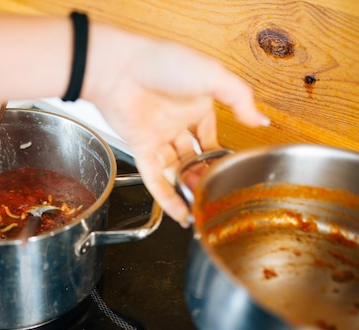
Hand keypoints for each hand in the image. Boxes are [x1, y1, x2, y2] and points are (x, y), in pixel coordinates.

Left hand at [84, 26, 268, 226]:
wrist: (120, 67)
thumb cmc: (163, 62)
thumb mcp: (213, 75)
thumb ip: (240, 99)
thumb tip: (261, 121)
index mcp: (196, 105)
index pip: (211, 137)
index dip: (220, 156)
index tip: (232, 173)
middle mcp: (176, 123)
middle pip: (194, 157)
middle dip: (206, 176)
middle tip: (219, 195)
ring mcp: (158, 137)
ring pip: (177, 170)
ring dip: (190, 188)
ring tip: (205, 208)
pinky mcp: (140, 148)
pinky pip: (155, 179)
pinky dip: (168, 197)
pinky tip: (181, 214)